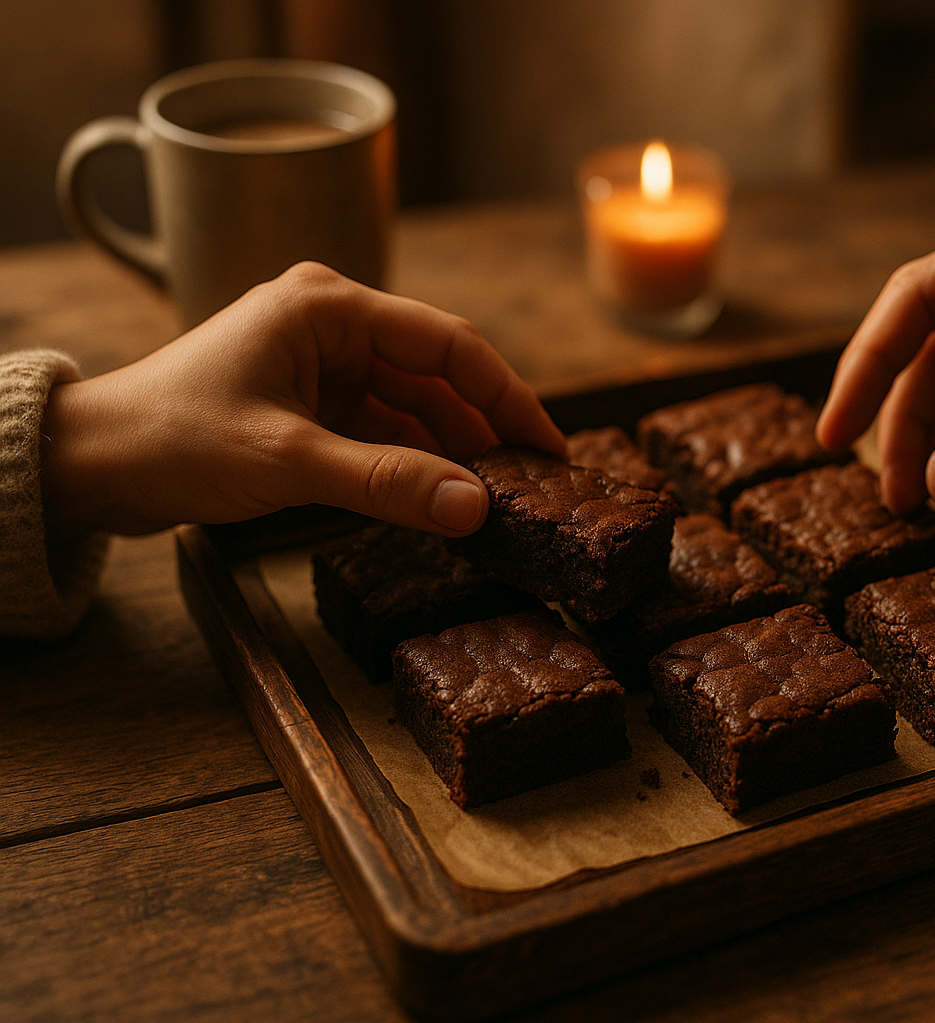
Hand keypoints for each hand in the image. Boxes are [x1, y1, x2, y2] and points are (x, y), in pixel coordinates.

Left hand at [41, 262, 565, 537]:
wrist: (89, 465)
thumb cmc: (172, 439)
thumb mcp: (291, 462)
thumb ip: (390, 483)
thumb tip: (477, 508)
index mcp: (328, 306)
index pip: (448, 343)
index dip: (507, 397)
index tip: (548, 448)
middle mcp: (331, 323)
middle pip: (436, 375)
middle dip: (482, 429)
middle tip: (531, 485)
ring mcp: (319, 363)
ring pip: (412, 406)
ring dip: (449, 450)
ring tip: (493, 499)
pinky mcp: (308, 401)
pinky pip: (381, 428)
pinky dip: (411, 461)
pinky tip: (440, 496)